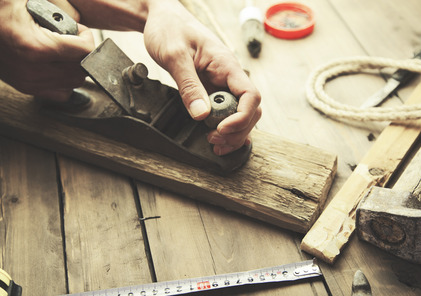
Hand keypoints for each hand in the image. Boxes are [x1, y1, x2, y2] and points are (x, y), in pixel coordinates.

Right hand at [0, 0, 94, 101]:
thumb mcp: (24, 0)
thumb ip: (58, 9)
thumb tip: (77, 22)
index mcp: (34, 47)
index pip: (84, 52)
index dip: (86, 37)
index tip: (79, 29)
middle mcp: (31, 70)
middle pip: (81, 70)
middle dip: (82, 53)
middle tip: (72, 38)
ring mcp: (28, 82)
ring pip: (74, 82)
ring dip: (75, 65)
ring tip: (63, 49)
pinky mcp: (25, 87)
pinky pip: (61, 92)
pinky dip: (65, 79)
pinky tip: (58, 64)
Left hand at [143, 0, 260, 155]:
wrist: (162, 19)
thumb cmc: (170, 29)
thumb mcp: (175, 55)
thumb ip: (189, 85)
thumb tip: (201, 115)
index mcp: (226, 65)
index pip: (250, 95)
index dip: (241, 117)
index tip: (221, 128)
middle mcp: (229, 76)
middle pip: (250, 110)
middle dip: (237, 130)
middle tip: (214, 140)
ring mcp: (223, 84)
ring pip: (241, 114)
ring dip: (233, 133)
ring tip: (214, 144)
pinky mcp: (212, 90)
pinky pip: (226, 112)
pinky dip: (225, 128)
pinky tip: (219, 139)